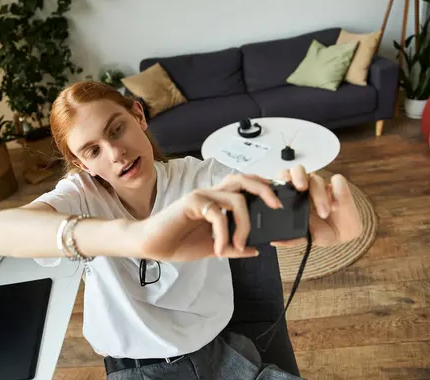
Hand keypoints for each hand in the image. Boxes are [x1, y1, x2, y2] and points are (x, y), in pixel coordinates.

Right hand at [130, 173, 283, 261]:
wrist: (151, 244)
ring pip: (236, 199)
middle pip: (244, 180)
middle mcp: (211, 194)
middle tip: (277, 207)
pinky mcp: (192, 203)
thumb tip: (257, 249)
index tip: (279, 205)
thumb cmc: (178, 242)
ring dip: (244, 224)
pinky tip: (219, 250)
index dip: (264, 190)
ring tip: (241, 243)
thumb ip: (233, 246)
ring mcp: (202, 196)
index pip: (245, 187)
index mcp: (217, 201)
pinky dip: (223, 234)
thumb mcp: (213, 247)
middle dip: (265, 190)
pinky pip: (217, 214)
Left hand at [270, 165, 362, 247]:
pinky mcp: (339, 187)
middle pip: (297, 170)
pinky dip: (337, 191)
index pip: (284, 179)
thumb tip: (274, 241)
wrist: (343, 236)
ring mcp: (322, 187)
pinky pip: (337, 181)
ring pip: (316, 179)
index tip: (283, 187)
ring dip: (319, 195)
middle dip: (297, 176)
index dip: (282, 179)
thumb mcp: (306, 237)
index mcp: (293, 196)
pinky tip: (336, 206)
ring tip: (324, 213)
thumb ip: (292, 238)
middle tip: (300, 188)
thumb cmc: (321, 232)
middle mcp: (306, 188)